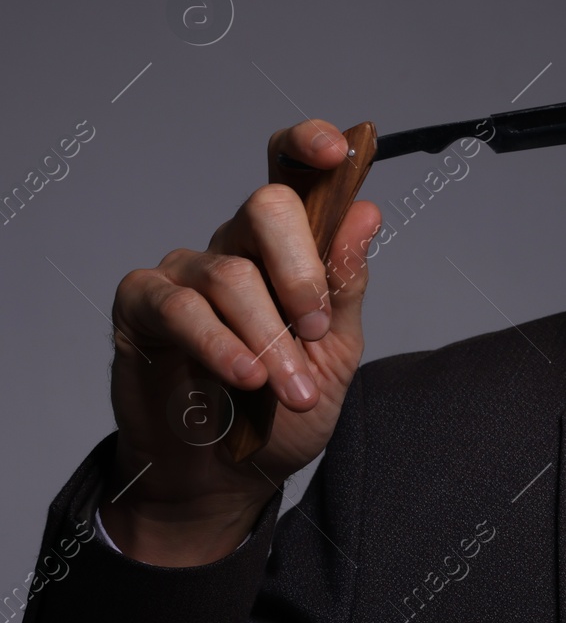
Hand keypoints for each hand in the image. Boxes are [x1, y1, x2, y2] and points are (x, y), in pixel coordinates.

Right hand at [100, 119, 382, 566]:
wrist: (229, 476)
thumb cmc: (284, 406)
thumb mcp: (337, 350)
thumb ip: (346, 283)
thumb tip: (367, 212)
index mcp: (286, 247)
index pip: (290, 171)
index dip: (309, 146)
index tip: (339, 150)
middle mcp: (233, 246)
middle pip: (266, 209)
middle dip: (302, 270)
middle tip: (318, 328)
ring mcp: (184, 273)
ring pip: (232, 275)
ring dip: (271, 340)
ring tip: (293, 390)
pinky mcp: (142, 308)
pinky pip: (182, 310)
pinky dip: (221, 346)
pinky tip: (245, 378)